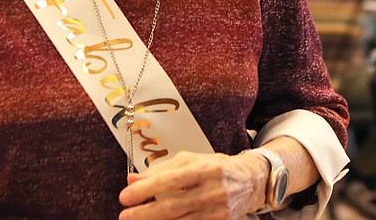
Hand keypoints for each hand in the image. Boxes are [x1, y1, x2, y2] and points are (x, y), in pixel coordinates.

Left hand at [117, 150, 267, 218]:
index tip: (126, 195)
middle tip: (125, 214)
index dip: (147, 189)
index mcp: (205, 169)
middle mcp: (212, 190)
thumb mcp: (191, 160)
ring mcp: (216, 210)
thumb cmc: (217, 167)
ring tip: (135, 219)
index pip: (171, 180)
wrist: (250, 181)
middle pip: (173, 206)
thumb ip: (161, 169)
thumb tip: (133, 178)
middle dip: (145, 212)